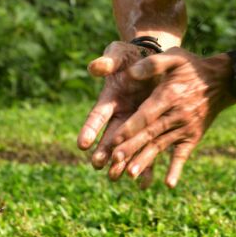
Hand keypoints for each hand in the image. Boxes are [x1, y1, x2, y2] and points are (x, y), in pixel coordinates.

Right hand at [79, 41, 161, 186]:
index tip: (82, 144)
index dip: (90, 129)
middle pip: (110, 137)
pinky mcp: (151, 128)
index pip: (97, 116)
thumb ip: (108, 61)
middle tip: (97, 166)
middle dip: (104, 152)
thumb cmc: (131, 56)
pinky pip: (149, 148)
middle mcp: (120, 115)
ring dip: (122, 163)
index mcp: (109, 99)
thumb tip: (95, 67)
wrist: (153, 59)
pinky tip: (145, 182)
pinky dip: (146, 165)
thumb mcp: (118, 54)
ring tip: (116, 178)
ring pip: (127, 147)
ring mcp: (136, 123)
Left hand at [101, 48, 235, 188]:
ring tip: (131, 175)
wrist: (222, 80)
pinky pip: (183, 155)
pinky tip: (168, 184)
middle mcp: (177, 114)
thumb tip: (131, 72)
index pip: (146, 114)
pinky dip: (176, 169)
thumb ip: (153, 63)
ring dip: (146, 161)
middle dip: (132, 148)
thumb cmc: (192, 67)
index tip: (114, 140)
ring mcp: (185, 127)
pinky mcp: (192, 136)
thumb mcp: (175, 57)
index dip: (130, 128)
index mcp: (169, 95)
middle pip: (150, 134)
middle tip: (115, 162)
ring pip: (161, 146)